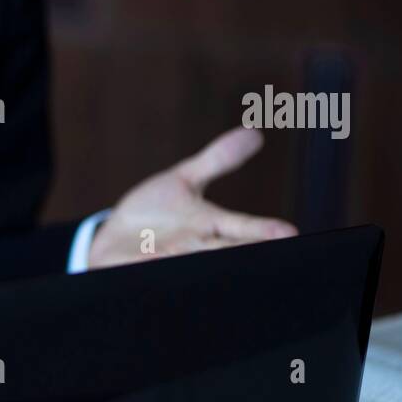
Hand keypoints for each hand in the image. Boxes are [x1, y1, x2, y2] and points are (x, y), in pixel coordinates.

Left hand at [87, 127, 296, 268]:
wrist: (113, 239)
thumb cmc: (155, 213)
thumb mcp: (184, 181)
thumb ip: (217, 160)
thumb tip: (255, 133)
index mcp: (207, 226)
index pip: (241, 228)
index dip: (262, 230)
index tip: (289, 232)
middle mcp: (192, 246)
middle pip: (223, 249)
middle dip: (241, 249)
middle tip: (266, 247)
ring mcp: (166, 260)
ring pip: (191, 260)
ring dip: (202, 257)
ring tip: (207, 253)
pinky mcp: (137, 268)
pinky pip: (144, 268)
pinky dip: (150, 264)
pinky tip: (152, 260)